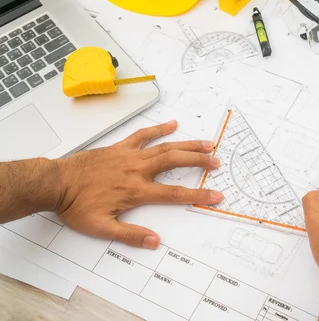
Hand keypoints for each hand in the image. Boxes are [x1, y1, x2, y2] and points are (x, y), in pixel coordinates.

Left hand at [54, 120, 222, 249]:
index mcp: (135, 190)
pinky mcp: (119, 148)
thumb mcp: (101, 227)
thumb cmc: (76, 206)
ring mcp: (129, 156)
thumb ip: (129, 235)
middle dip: (199, 161)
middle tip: (216, 161)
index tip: (215, 195)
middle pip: (175, 162)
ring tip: (206, 143)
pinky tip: (172, 124)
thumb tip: (154, 241)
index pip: (174, 194)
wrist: (55, 183)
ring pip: (164, 146)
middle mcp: (137, 170)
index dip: (198, 194)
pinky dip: (158, 129)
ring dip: (187, 144)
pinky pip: (142, 135)